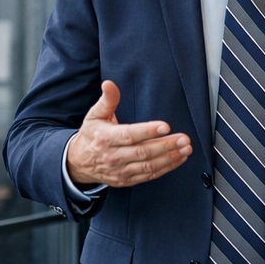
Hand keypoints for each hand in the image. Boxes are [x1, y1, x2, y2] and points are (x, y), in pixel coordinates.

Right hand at [65, 81, 192, 187]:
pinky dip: (166, 168)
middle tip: (183, 138)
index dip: (148, 131)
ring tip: (185, 149)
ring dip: (170, 158)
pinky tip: (178, 159)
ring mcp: (121, 170)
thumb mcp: (95, 115)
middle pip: (143, 152)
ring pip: (149, 166)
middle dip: (166, 145)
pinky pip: (149, 175)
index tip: (165, 126)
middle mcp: (114, 156)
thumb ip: (107, 100)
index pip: (129, 135)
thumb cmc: (91, 136)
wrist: (79, 163)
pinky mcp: (127, 180)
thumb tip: (109, 84)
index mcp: (106, 138)